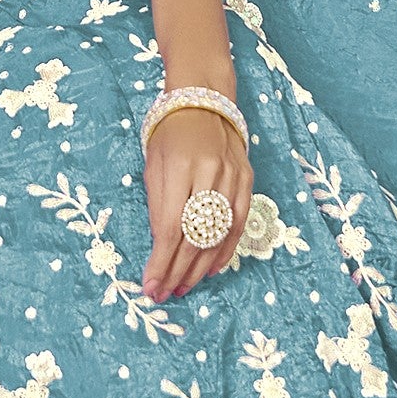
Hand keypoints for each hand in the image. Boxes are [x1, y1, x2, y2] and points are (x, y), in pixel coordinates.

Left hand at [141, 105, 252, 301]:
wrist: (204, 104)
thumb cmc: (170, 136)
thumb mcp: (152, 167)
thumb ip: (158, 207)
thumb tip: (161, 250)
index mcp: (180, 167)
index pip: (171, 227)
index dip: (160, 261)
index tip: (149, 285)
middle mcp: (210, 173)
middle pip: (196, 236)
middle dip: (177, 271)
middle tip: (164, 294)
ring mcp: (233, 177)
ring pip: (219, 235)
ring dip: (200, 268)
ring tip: (183, 287)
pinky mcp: (247, 181)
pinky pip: (238, 225)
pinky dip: (225, 251)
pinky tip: (211, 270)